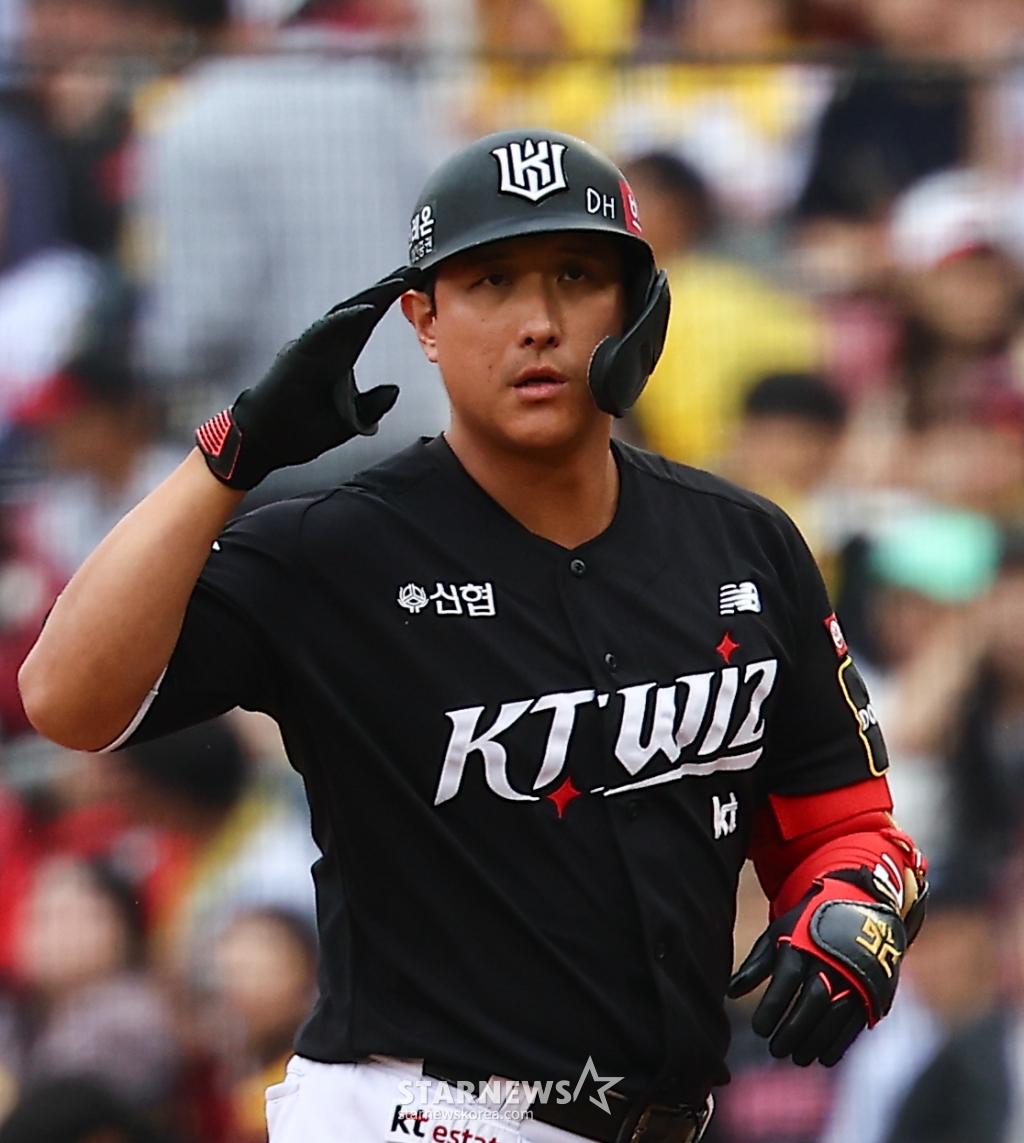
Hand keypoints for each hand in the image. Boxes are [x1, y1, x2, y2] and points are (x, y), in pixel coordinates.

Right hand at [197, 266, 423, 489]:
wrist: (267, 442)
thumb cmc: (303, 430)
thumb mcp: (352, 419)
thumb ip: (373, 404)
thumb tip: (395, 389)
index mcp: (341, 354)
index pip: (369, 320)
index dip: (391, 301)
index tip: (416, 284)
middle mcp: (327, 344)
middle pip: (360, 309)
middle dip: (386, 289)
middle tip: (413, 269)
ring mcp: (312, 347)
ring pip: (345, 313)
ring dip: (372, 296)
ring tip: (398, 281)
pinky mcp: (299, 354)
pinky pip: (324, 331)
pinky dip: (345, 319)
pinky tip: (367, 309)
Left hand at [727, 875, 908, 1066]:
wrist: (859, 904)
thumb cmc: (808, 924)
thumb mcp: (780, 933)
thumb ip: (757, 963)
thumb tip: (730, 992)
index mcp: (804, 943)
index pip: (786, 979)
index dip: (772, 1006)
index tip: (758, 1030)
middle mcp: (831, 959)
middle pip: (813, 1001)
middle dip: (793, 1029)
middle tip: (776, 1049)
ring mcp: (855, 975)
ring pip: (835, 1015)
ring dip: (814, 1041)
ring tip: (797, 1058)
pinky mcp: (872, 989)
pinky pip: (856, 1021)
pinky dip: (840, 1042)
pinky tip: (823, 1057)